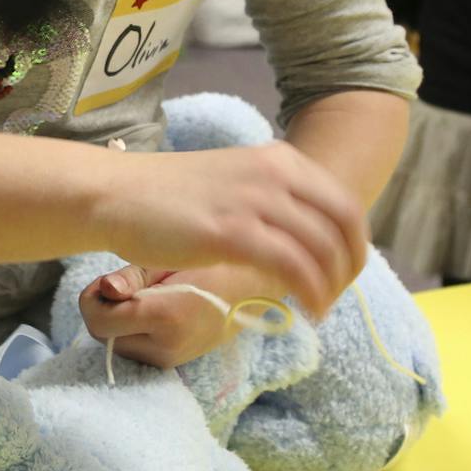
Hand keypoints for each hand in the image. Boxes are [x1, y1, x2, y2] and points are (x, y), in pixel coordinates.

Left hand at [79, 263, 278, 368]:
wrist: (250, 289)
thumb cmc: (207, 263)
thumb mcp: (166, 261)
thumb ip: (130, 278)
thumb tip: (103, 291)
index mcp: (165, 315)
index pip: (100, 322)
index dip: (92, 301)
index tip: (106, 283)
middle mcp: (165, 346)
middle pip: (102, 336)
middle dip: (103, 310)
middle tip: (125, 286)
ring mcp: (169, 360)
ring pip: (114, 345)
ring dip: (116, 322)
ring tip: (144, 298)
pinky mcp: (171, 365)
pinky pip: (133, 349)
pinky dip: (131, 332)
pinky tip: (151, 314)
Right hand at [88, 141, 366, 317]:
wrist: (116, 194)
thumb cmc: (167, 195)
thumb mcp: (233, 182)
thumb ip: (270, 200)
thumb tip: (302, 238)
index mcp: (278, 159)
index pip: (343, 203)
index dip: (354, 243)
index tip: (343, 272)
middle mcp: (274, 173)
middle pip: (343, 224)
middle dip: (349, 266)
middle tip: (337, 295)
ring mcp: (254, 200)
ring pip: (322, 248)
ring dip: (330, 286)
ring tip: (319, 310)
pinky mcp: (232, 232)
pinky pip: (292, 266)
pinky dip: (309, 292)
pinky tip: (304, 311)